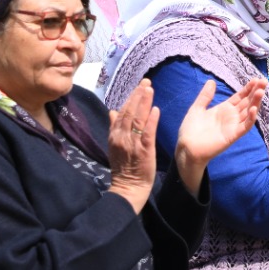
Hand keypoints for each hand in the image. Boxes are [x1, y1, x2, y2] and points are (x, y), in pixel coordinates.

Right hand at [107, 80, 159, 213]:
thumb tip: (113, 110)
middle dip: (138, 95)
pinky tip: (155, 109)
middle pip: (130, 112)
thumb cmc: (124, 167)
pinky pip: (147, 133)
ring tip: (150, 89)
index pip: (123, 112)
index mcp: (115, 135)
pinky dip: (151, 120)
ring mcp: (132, 143)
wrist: (128, 187)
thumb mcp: (114, 145)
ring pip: (137, 119)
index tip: (139, 86)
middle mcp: (122, 137)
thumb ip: (114, 127)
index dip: (131, 98)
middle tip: (146, 81)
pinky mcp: (144, 150)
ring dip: (144, 102)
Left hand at [175, 77, 264, 196]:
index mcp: (224, 109)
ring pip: (249, 113)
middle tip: (264, 81)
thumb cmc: (190, 130)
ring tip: (261, 91)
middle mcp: (231, 116)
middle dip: (256, 92)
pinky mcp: (233, 135)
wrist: (187, 147)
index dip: (248, 88)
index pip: (240, 97)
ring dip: (255, 103)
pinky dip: (251, 119)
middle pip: (247, 102)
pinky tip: (253, 109)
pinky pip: (245, 127)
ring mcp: (233, 126)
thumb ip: (205, 96)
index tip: (256, 79)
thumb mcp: (197, 108)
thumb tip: (211, 81)